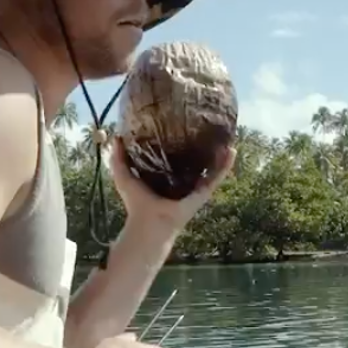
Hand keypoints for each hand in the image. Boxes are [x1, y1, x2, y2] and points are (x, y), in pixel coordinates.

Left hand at [108, 139, 236, 233]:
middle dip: (203, 147)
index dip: (180, 143)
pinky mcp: (203, 193)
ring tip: (226, 137)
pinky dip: (225, 165)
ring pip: (210, 168)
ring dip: (220, 155)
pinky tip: (231, 151)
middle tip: (209, 128)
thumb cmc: (136, 203)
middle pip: (196, 161)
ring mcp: (194, 187)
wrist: (148, 223)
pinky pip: (216, 177)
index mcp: (165, 177)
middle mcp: (182, 182)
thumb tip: (116, 137)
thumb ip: (118, 158)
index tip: (184, 125)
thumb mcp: (124, 176)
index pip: (175, 157)